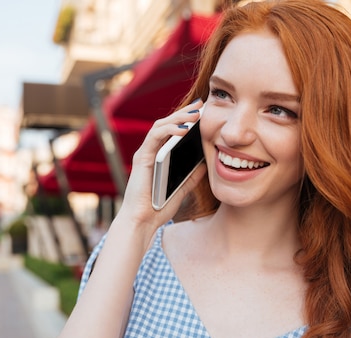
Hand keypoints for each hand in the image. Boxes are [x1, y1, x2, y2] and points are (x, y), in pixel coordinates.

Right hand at [117, 100, 205, 230]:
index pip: (174, 132)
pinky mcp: (142, 158)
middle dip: (186, 112)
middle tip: (203, 103)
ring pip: (161, 125)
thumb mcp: (183, 187)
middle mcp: (151, 151)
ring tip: (196, 113)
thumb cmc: (159, 207)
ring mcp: (145, 153)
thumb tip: (208, 161)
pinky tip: (184, 128)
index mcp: (160, 156)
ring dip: (179, 117)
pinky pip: (155, 137)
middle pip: (168, 124)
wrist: (143, 222)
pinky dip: (169, 129)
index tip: (206, 111)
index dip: (189, 120)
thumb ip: (193, 174)